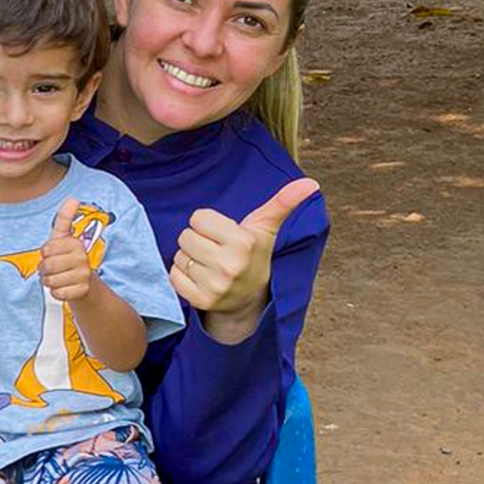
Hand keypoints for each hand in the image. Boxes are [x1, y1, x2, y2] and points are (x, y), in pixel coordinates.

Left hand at [39, 197, 97, 301]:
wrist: (86, 285)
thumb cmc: (69, 259)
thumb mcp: (64, 238)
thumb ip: (64, 219)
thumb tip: (74, 199)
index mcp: (75, 244)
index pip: (46, 250)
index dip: (44, 255)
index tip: (52, 255)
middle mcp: (82, 258)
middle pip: (47, 266)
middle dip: (44, 270)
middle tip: (53, 270)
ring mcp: (84, 275)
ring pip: (51, 281)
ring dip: (50, 282)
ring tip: (58, 278)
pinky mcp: (83, 291)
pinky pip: (57, 293)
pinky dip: (56, 292)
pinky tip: (63, 288)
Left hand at [171, 178, 320, 339]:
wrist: (250, 298)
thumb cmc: (254, 254)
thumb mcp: (266, 228)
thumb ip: (283, 203)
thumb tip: (310, 183)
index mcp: (243, 242)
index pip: (198, 218)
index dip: (208, 223)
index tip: (223, 234)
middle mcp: (229, 265)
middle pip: (185, 236)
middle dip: (198, 239)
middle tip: (216, 249)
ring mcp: (214, 285)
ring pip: (179, 255)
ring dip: (190, 257)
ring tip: (209, 263)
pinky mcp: (200, 300)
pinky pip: (173, 275)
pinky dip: (182, 275)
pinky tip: (200, 277)